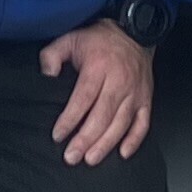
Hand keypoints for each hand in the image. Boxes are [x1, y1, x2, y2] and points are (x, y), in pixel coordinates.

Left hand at [38, 19, 154, 163]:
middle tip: (72, 156)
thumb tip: (46, 76)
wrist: (134, 32)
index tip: (58, 135)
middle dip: (86, 139)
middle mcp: (120, 80)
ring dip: (106, 144)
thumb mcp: (71, 38)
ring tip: (90, 159)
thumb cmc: (100, 39)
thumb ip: (52, 55)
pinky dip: (135, 140)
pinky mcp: (146, 98)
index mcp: (100, 66)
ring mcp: (135, 92)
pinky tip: (122, 153)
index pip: (83, 97)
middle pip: (102, 115)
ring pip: (122, 123)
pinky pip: (143, 123)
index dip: (70, 119)